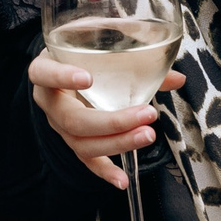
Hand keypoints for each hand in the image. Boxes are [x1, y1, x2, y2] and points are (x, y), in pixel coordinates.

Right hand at [29, 52, 184, 188]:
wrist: (71, 64)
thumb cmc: (84, 49)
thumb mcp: (101, 40)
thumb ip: (133, 51)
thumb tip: (176, 79)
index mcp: (46, 68)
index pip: (43, 73)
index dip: (62, 77)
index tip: (88, 79)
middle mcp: (49, 101)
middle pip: (72, 119)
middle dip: (112, 121)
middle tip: (146, 114)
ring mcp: (60, 125)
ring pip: (81, 143)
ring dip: (117, 143)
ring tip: (147, 135)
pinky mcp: (73, 140)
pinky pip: (87, 160)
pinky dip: (105, 171)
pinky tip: (123, 180)